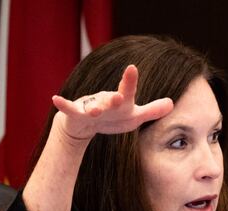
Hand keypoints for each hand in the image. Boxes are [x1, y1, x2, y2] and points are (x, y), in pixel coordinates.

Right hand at [51, 64, 173, 140]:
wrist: (85, 125)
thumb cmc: (113, 119)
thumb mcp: (134, 117)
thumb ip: (152, 111)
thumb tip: (172, 103)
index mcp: (121, 101)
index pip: (128, 91)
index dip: (130, 81)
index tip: (132, 68)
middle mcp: (106, 101)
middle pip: (110, 100)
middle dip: (114, 99)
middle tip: (119, 97)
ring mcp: (90, 107)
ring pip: (92, 107)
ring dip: (94, 108)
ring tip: (96, 110)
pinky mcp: (75, 114)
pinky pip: (69, 109)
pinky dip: (63, 104)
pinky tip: (55, 99)